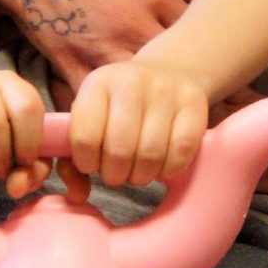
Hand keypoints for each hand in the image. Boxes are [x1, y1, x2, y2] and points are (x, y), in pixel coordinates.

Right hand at [0, 0, 201, 96]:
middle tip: (208, 98)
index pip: (199, 33)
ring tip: (173, 116)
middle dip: (191, 83)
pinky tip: (128, 120)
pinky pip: (100, 99)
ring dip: (156, 103)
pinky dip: (113, 112)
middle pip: (176, 67)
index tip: (218, 62)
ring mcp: (102, 47)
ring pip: (142, 91)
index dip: (211, 50)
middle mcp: (132, 24)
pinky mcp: (73, 66)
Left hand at [67, 59, 207, 189]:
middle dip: (115, 174)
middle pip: (119, 150)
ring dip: (141, 176)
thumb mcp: (90, 119)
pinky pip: (181, 151)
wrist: (168, 72)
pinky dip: (169, 170)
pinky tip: (161, 167)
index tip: (93, 164)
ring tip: (138, 172)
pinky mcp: (195, 104)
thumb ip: (72, 160)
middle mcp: (131, 81)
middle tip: (117, 174)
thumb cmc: (119, 108)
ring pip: (151, 154)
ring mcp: (166, 91)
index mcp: (98, 84)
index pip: (84, 137)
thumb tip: (78, 196)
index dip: (87, 162)